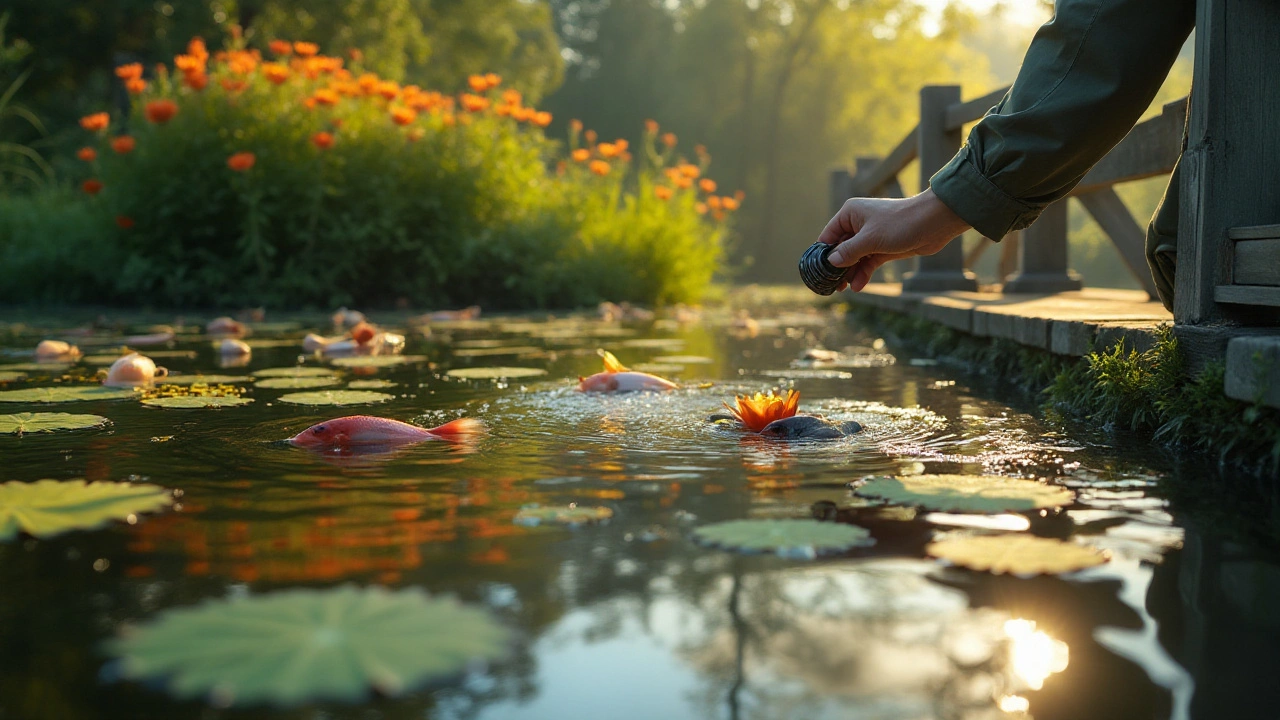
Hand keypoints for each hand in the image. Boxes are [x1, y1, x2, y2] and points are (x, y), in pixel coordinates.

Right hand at [817, 189, 970, 291]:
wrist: (934, 223)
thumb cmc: (900, 223)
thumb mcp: (870, 239)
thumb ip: (848, 252)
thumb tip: (831, 263)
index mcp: (850, 214)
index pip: (828, 236)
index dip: (823, 254)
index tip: (818, 273)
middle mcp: (858, 224)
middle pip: (841, 249)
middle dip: (837, 268)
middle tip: (832, 286)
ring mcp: (871, 237)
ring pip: (855, 258)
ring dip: (851, 273)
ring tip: (846, 289)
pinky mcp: (884, 248)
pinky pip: (868, 262)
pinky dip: (863, 273)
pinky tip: (859, 286)